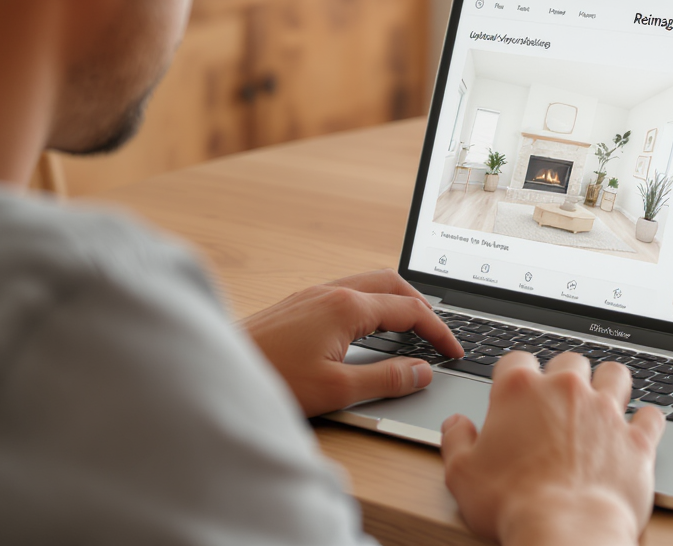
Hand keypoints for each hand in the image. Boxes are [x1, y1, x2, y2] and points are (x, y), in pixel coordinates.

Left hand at [241, 269, 463, 416]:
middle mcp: (331, 291)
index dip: (438, 331)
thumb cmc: (270, 379)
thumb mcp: (337, 390)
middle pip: (392, 284)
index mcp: (346, 307)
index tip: (453, 352)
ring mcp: (312, 294)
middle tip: (437, 334)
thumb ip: (386, 379)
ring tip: (410, 328)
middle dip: (421, 305)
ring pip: (368, 284)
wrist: (219, 372)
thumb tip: (422, 372)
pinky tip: (366, 328)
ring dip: (395, 301)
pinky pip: (347, 292)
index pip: (409, 310)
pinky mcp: (297, 304)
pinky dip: (370, 304)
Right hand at [440, 352, 664, 545]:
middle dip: (564, 375)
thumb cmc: (512, 504)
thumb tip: (455, 426)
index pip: (516, 360)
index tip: (516, 390)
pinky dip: (645, 420)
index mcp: (520, 391)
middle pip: (569, 361)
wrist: (566, 530)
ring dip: (608, 383)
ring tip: (603, 398)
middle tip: (559, 398)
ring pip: (615, 374)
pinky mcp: (637, 439)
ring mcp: (606, 411)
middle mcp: (566, 390)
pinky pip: (651, 415)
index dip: (515, 374)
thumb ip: (455, 442)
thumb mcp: (462, 475)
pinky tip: (639, 427)